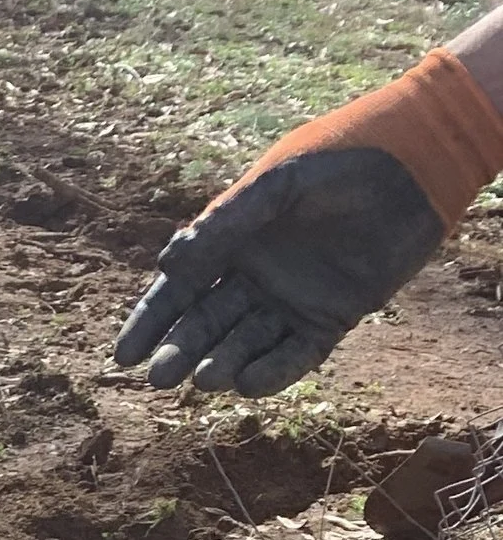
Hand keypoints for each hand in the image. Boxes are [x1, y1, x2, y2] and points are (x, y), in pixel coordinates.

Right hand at [113, 148, 446, 395]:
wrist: (415, 161)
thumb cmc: (341, 156)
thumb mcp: (277, 183)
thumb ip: (225, 223)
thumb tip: (167, 265)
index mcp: (233, 242)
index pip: (180, 291)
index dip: (150, 323)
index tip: (124, 355)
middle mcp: (257, 277)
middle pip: (205, 325)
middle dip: (180, 352)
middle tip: (161, 378)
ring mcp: (293, 300)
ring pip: (245, 344)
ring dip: (222, 364)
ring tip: (207, 379)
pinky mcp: (332, 317)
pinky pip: (296, 355)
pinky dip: (272, 373)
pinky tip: (248, 383)